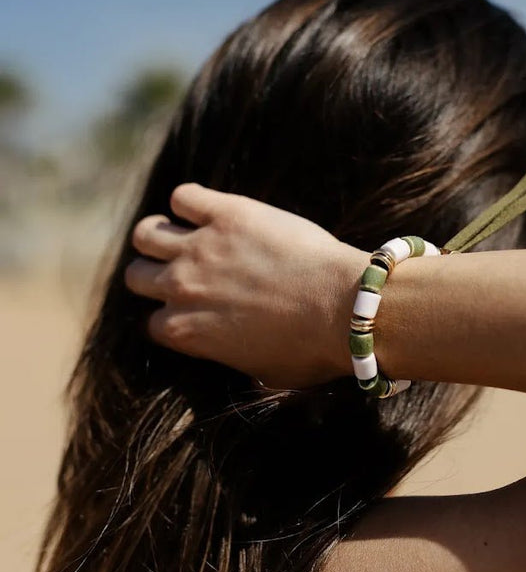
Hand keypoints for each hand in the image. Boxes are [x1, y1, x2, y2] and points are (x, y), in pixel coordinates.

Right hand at [124, 184, 366, 388]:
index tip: (184, 308)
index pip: (150, 322)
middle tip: (180, 269)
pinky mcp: (227, 213)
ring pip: (147, 232)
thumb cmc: (311, 350)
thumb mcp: (264, 375)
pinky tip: (211, 210)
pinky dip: (191, 201)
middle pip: (137, 275)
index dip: (167, 314)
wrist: (342, 309)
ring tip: (180, 233)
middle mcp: (181, 288)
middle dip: (153, 274)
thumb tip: (239, 364)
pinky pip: (185, 196)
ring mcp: (200, 247)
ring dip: (159, 233)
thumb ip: (236, 363)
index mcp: (186, 334)